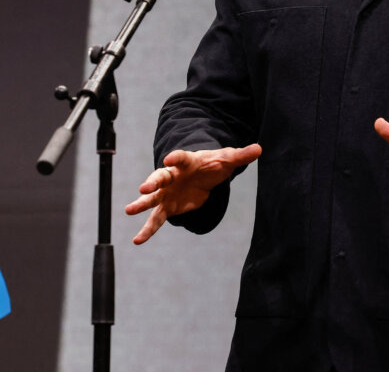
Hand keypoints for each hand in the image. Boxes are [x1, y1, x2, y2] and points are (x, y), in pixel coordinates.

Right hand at [125, 144, 261, 244]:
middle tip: (143, 188)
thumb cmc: (213, 164)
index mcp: (185, 161)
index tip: (169, 159)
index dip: (174, 158)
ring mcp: (167, 192)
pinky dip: (147, 230)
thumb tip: (260, 149)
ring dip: (141, 204)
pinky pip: (156, 219)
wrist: (203, 175)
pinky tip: (137, 240)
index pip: (179, 157)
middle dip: (152, 183)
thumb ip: (241, 156)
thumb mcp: (228, 159)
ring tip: (128, 210)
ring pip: (152, 199)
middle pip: (159, 177)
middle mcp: (171, 176)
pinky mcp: (168, 207)